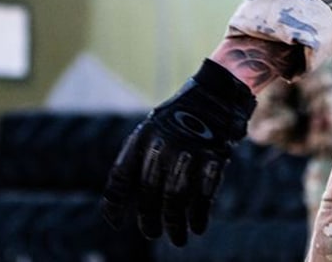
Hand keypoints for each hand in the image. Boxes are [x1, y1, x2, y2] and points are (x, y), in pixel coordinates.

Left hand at [100, 59, 255, 246]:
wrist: (216, 93)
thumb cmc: (180, 118)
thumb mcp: (153, 130)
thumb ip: (140, 160)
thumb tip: (122, 204)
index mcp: (142, 137)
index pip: (120, 176)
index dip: (115, 204)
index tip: (116, 223)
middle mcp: (162, 145)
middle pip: (148, 194)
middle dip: (150, 220)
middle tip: (152, 233)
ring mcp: (188, 152)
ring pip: (175, 200)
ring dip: (175, 225)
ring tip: (178, 239)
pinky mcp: (213, 159)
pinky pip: (203, 196)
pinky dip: (199, 216)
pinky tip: (198, 226)